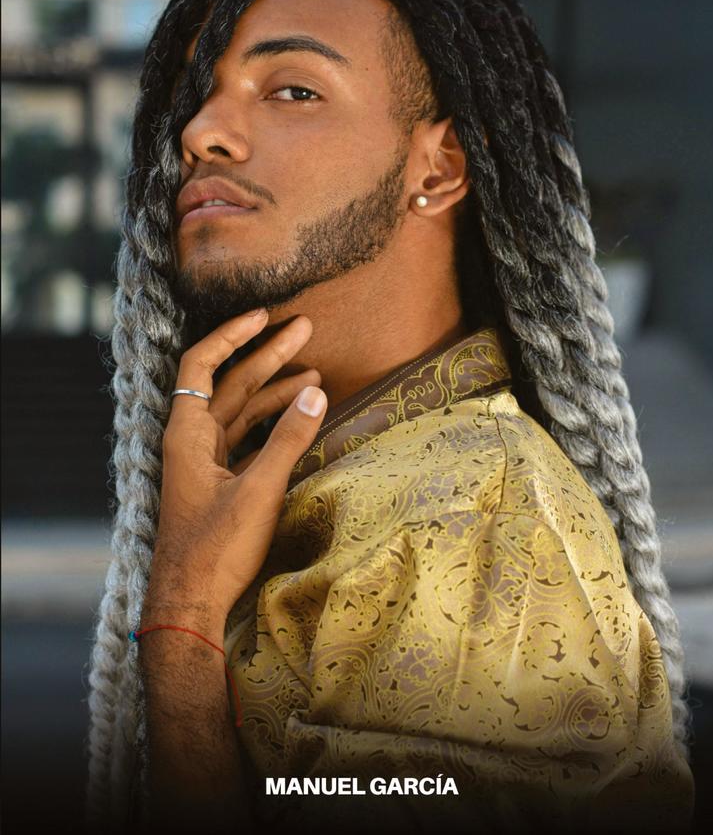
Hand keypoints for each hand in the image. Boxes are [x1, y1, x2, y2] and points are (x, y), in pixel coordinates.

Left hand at [144, 308, 326, 629]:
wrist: (190, 606)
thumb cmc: (215, 550)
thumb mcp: (258, 491)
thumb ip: (288, 440)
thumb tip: (317, 392)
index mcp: (187, 434)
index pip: (202, 365)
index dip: (231, 335)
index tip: (264, 315)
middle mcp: (193, 442)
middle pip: (230, 383)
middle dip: (267, 356)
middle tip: (305, 328)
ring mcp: (205, 464)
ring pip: (241, 412)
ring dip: (275, 392)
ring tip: (315, 373)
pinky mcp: (219, 484)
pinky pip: (247, 440)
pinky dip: (272, 425)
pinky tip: (301, 417)